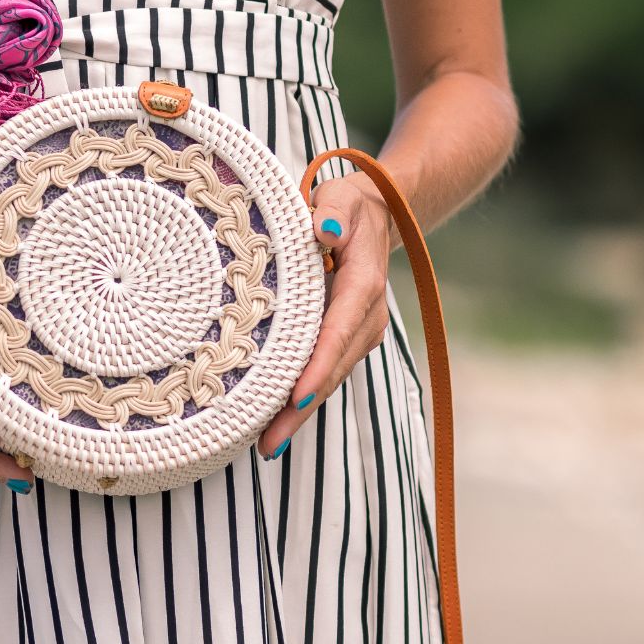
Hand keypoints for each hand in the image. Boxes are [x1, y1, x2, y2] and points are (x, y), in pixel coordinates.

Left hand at [256, 173, 394, 459]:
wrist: (376, 215)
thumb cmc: (348, 203)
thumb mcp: (342, 196)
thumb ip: (333, 211)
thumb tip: (326, 231)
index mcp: (363, 284)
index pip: (339, 331)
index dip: (318, 366)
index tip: (296, 397)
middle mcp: (366, 316)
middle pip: (333, 368)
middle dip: (302, 409)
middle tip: (269, 444)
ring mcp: (359, 332)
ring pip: (330, 378)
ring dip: (300, 414)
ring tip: (267, 446)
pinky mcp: (346, 339)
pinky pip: (324, 372)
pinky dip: (303, 399)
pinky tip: (276, 425)